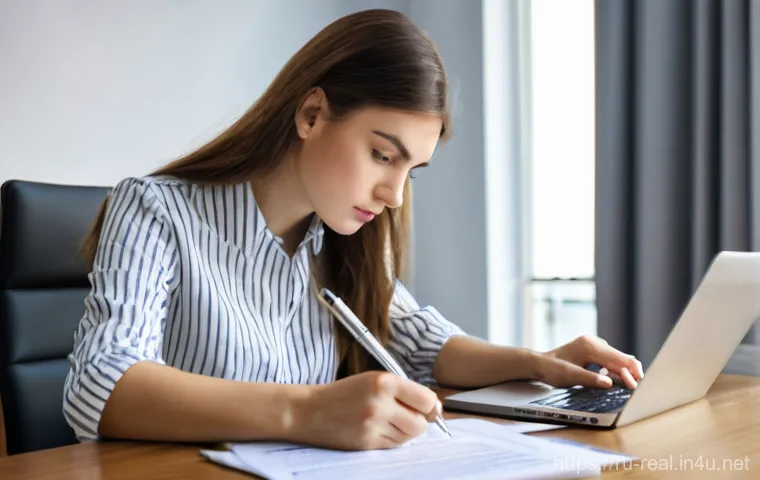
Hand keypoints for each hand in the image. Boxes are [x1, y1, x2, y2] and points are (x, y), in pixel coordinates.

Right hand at [293, 371, 441, 450]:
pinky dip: (390, 440)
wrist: (310, 409)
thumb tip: (435, 408)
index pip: (426, 399)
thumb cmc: (345, 393)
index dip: (430, 407)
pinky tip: (377, 430)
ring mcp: (373, 424)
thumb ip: (403, 391)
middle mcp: (380, 402)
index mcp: (385, 381)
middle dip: (418, 423)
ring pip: (408, 437)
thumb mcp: (374, 380)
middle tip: (404, 417)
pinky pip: (393, 446)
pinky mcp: (366, 442)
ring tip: (386, 422)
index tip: (425, 408)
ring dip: (403, 432)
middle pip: (420, 423)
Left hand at [537, 335, 643, 389]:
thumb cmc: (552, 370)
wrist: (540, 363)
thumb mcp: (570, 376)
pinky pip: (609, 359)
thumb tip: (610, 383)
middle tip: (634, 388)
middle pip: (621, 357)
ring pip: (616, 358)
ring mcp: (593, 344)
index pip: (619, 358)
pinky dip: (614, 369)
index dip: (630, 372)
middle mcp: (594, 342)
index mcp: (590, 346)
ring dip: (622, 371)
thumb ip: (590, 379)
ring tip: (625, 385)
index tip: (636, 386)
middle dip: (630, 372)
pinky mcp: (592, 349)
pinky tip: (612, 378)